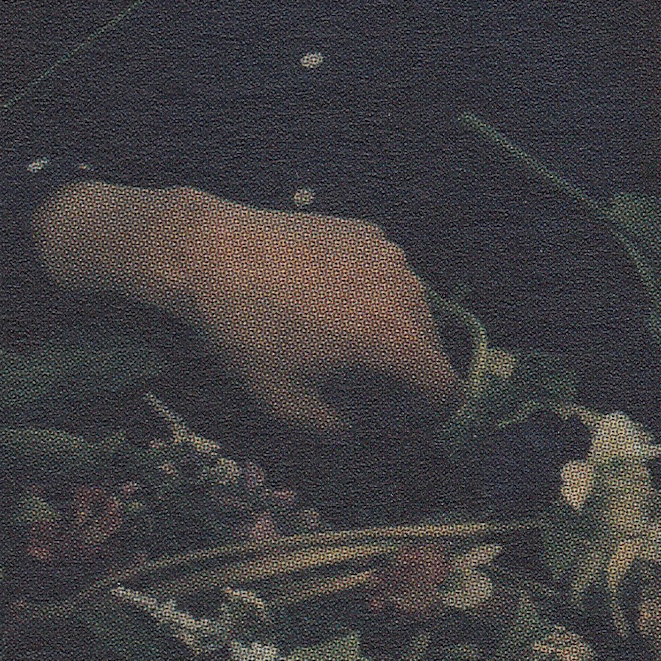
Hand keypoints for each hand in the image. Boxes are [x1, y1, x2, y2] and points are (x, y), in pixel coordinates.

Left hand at [31, 182, 460, 434]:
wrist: (213, 255)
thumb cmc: (250, 334)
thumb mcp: (289, 405)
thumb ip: (336, 429)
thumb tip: (355, 428)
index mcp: (396, 339)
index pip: (447, 387)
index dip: (429, 412)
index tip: (400, 417)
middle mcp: (406, 291)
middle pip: (431, 346)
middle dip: (407, 372)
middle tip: (363, 386)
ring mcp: (388, 254)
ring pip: (411, 306)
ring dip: (391, 329)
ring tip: (340, 340)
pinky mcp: (365, 231)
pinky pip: (386, 273)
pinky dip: (371, 291)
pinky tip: (325, 296)